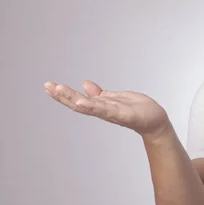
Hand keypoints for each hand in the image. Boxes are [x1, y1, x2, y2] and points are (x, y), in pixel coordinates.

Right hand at [44, 80, 170, 141]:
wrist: (155, 120)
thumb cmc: (137, 110)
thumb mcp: (115, 98)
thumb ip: (99, 94)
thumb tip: (85, 84)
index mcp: (100, 106)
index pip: (77, 100)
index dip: (63, 95)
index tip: (49, 86)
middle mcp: (103, 111)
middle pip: (79, 104)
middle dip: (63, 96)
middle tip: (48, 86)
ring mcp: (112, 113)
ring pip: (89, 106)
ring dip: (73, 98)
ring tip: (59, 90)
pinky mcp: (124, 114)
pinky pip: (107, 110)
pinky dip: (94, 105)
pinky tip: (82, 100)